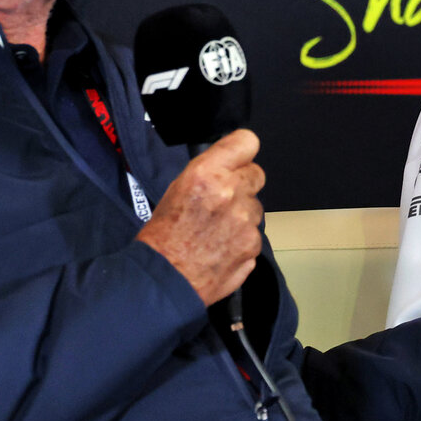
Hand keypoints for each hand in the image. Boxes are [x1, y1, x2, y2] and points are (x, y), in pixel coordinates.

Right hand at [137, 129, 265, 306]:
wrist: (164, 279)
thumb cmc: (163, 234)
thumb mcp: (177, 188)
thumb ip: (209, 173)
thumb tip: (229, 167)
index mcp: (207, 173)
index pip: (246, 142)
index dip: (242, 151)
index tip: (238, 159)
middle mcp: (231, 192)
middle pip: (256, 173)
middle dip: (243, 184)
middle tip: (223, 200)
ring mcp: (245, 221)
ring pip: (255, 207)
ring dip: (242, 215)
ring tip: (217, 231)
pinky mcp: (253, 245)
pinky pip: (254, 234)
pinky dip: (242, 240)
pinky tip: (221, 248)